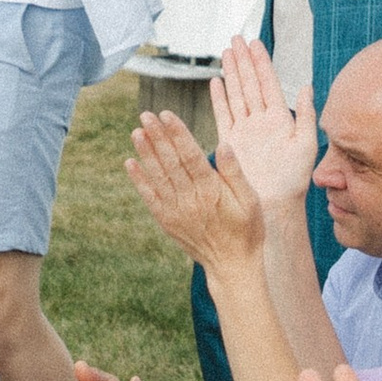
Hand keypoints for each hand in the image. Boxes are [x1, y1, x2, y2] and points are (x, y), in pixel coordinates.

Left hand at [123, 112, 264, 277]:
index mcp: (212, 191)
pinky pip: (150, 198)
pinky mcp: (168, 221)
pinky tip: (130, 163)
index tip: (166, 114)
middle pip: (171, 162)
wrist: (233, 266)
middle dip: (158, 136)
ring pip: (158, 177)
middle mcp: (191, 199)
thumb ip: (234, 172)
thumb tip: (223, 145)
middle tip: (146, 115)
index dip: (177, 133)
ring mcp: (177, 211)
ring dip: (146, 153)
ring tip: (136, 132)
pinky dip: (139, 180)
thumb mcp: (251, 200)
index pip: (191, 155)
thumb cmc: (247, 230)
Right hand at [211, 33, 318, 209]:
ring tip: (226, 52)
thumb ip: (305, 115)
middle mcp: (261, 121)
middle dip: (243, 61)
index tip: (255, 43)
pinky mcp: (231, 141)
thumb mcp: (306, 145)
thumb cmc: (293, 180)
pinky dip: (219, 98)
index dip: (262, 63)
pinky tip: (216, 82)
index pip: (269, 83)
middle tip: (236, 39)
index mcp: (280, 119)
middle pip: (250, 83)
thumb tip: (308, 87)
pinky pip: (223, 114)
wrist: (273, 204)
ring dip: (231, 73)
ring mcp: (245, 130)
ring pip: (236, 94)